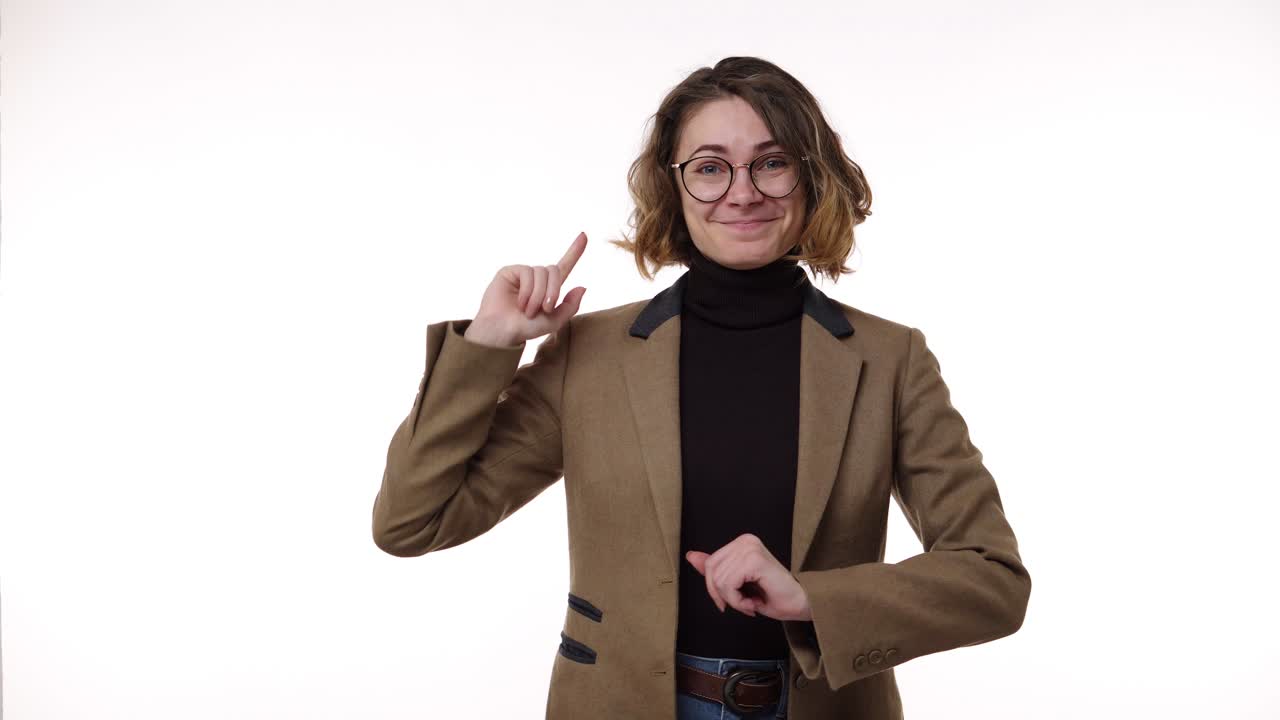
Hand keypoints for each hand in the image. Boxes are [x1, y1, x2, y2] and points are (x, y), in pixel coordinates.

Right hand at [465, 232, 587, 346]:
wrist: (502, 332)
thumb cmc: (525, 328)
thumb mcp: (554, 322)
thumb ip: (570, 307)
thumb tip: (583, 287)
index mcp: (549, 287)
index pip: (565, 265)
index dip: (575, 251)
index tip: (584, 235)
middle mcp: (537, 278)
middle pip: (555, 270)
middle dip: (553, 291)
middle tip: (545, 309)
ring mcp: (523, 274)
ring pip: (542, 271)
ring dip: (538, 295)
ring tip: (528, 310)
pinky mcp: (510, 271)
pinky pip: (527, 272)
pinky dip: (528, 290)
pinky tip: (520, 303)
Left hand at [685, 533, 812, 621]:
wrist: (801, 605)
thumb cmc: (774, 596)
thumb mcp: (737, 583)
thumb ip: (716, 570)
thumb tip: (691, 556)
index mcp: (741, 543)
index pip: (710, 563)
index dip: (714, 589)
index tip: (730, 601)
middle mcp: (745, 541)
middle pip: (711, 571)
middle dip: (723, 595)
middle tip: (743, 604)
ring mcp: (750, 548)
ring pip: (719, 580)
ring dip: (734, 601)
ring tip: (751, 603)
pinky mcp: (754, 560)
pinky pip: (729, 585)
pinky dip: (738, 601)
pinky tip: (754, 603)